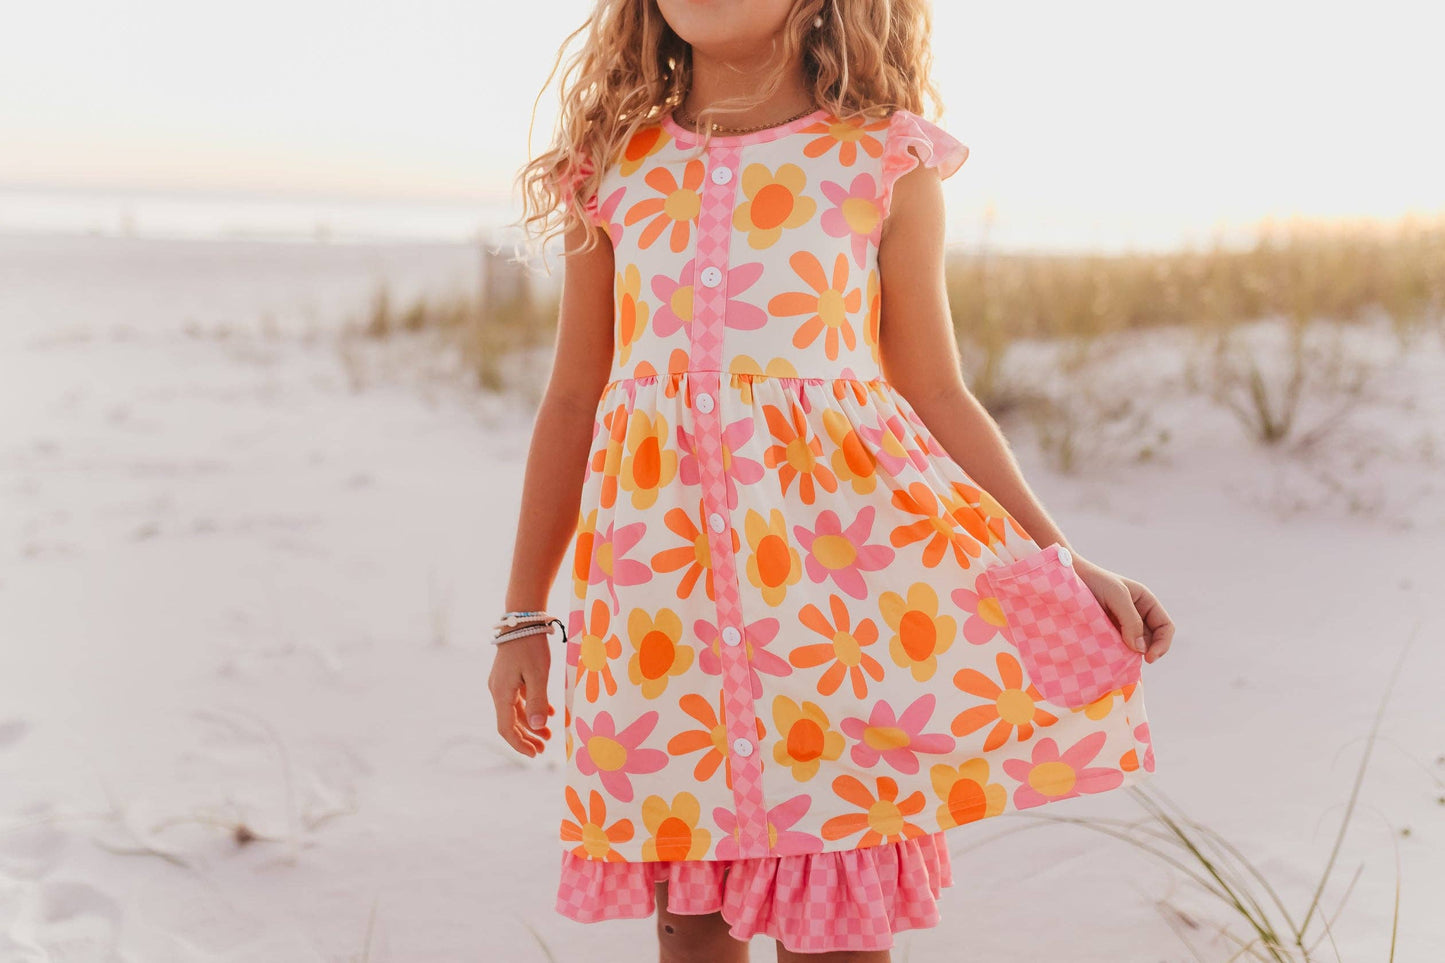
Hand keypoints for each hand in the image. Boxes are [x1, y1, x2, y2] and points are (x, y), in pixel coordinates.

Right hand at [487, 635, 554, 755]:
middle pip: (510, 722)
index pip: (506, 728)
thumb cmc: (531, 645)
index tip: (535, 754)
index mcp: (501, 692)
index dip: (520, 744)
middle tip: (544, 748)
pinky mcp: (509, 674)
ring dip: (531, 723)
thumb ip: (538, 701)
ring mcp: (502, 682)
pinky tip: (549, 711)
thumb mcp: (539, 674)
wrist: (522, 618)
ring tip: (548, 734)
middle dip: (527, 737)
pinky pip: (519, 698)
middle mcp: (497, 690)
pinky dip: (532, 707)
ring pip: (515, 710)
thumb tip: (537, 726)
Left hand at [1070, 553, 1173, 663]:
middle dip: (1146, 651)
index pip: (1165, 627)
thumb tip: (1140, 649)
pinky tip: (1110, 655)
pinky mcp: (1108, 631)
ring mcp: (1123, 624)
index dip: (1162, 644)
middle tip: (1130, 660)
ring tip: (1118, 657)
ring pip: (1136, 646)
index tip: (1148, 657)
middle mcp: (1137, 614)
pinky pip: (1119, 646)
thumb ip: (1131, 620)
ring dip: (1131, 654)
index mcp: (1146, 602)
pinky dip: (1118, 653)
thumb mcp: (1117, 596)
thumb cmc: (1095, 581)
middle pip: (1153, 640)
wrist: (1069, 579)